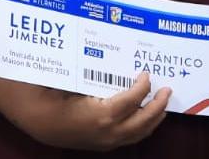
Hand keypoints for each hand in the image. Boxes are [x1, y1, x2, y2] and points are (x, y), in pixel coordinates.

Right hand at [25, 72, 171, 151]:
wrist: (41, 123)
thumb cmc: (56, 99)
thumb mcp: (77, 83)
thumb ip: (97, 76)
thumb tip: (116, 63)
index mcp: (103, 115)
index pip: (133, 100)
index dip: (143, 86)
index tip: (146, 74)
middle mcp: (109, 131)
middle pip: (144, 120)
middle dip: (158, 105)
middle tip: (167, 90)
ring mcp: (108, 141)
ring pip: (140, 133)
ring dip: (154, 118)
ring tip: (162, 105)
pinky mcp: (105, 145)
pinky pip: (131, 137)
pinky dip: (143, 127)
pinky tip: (146, 117)